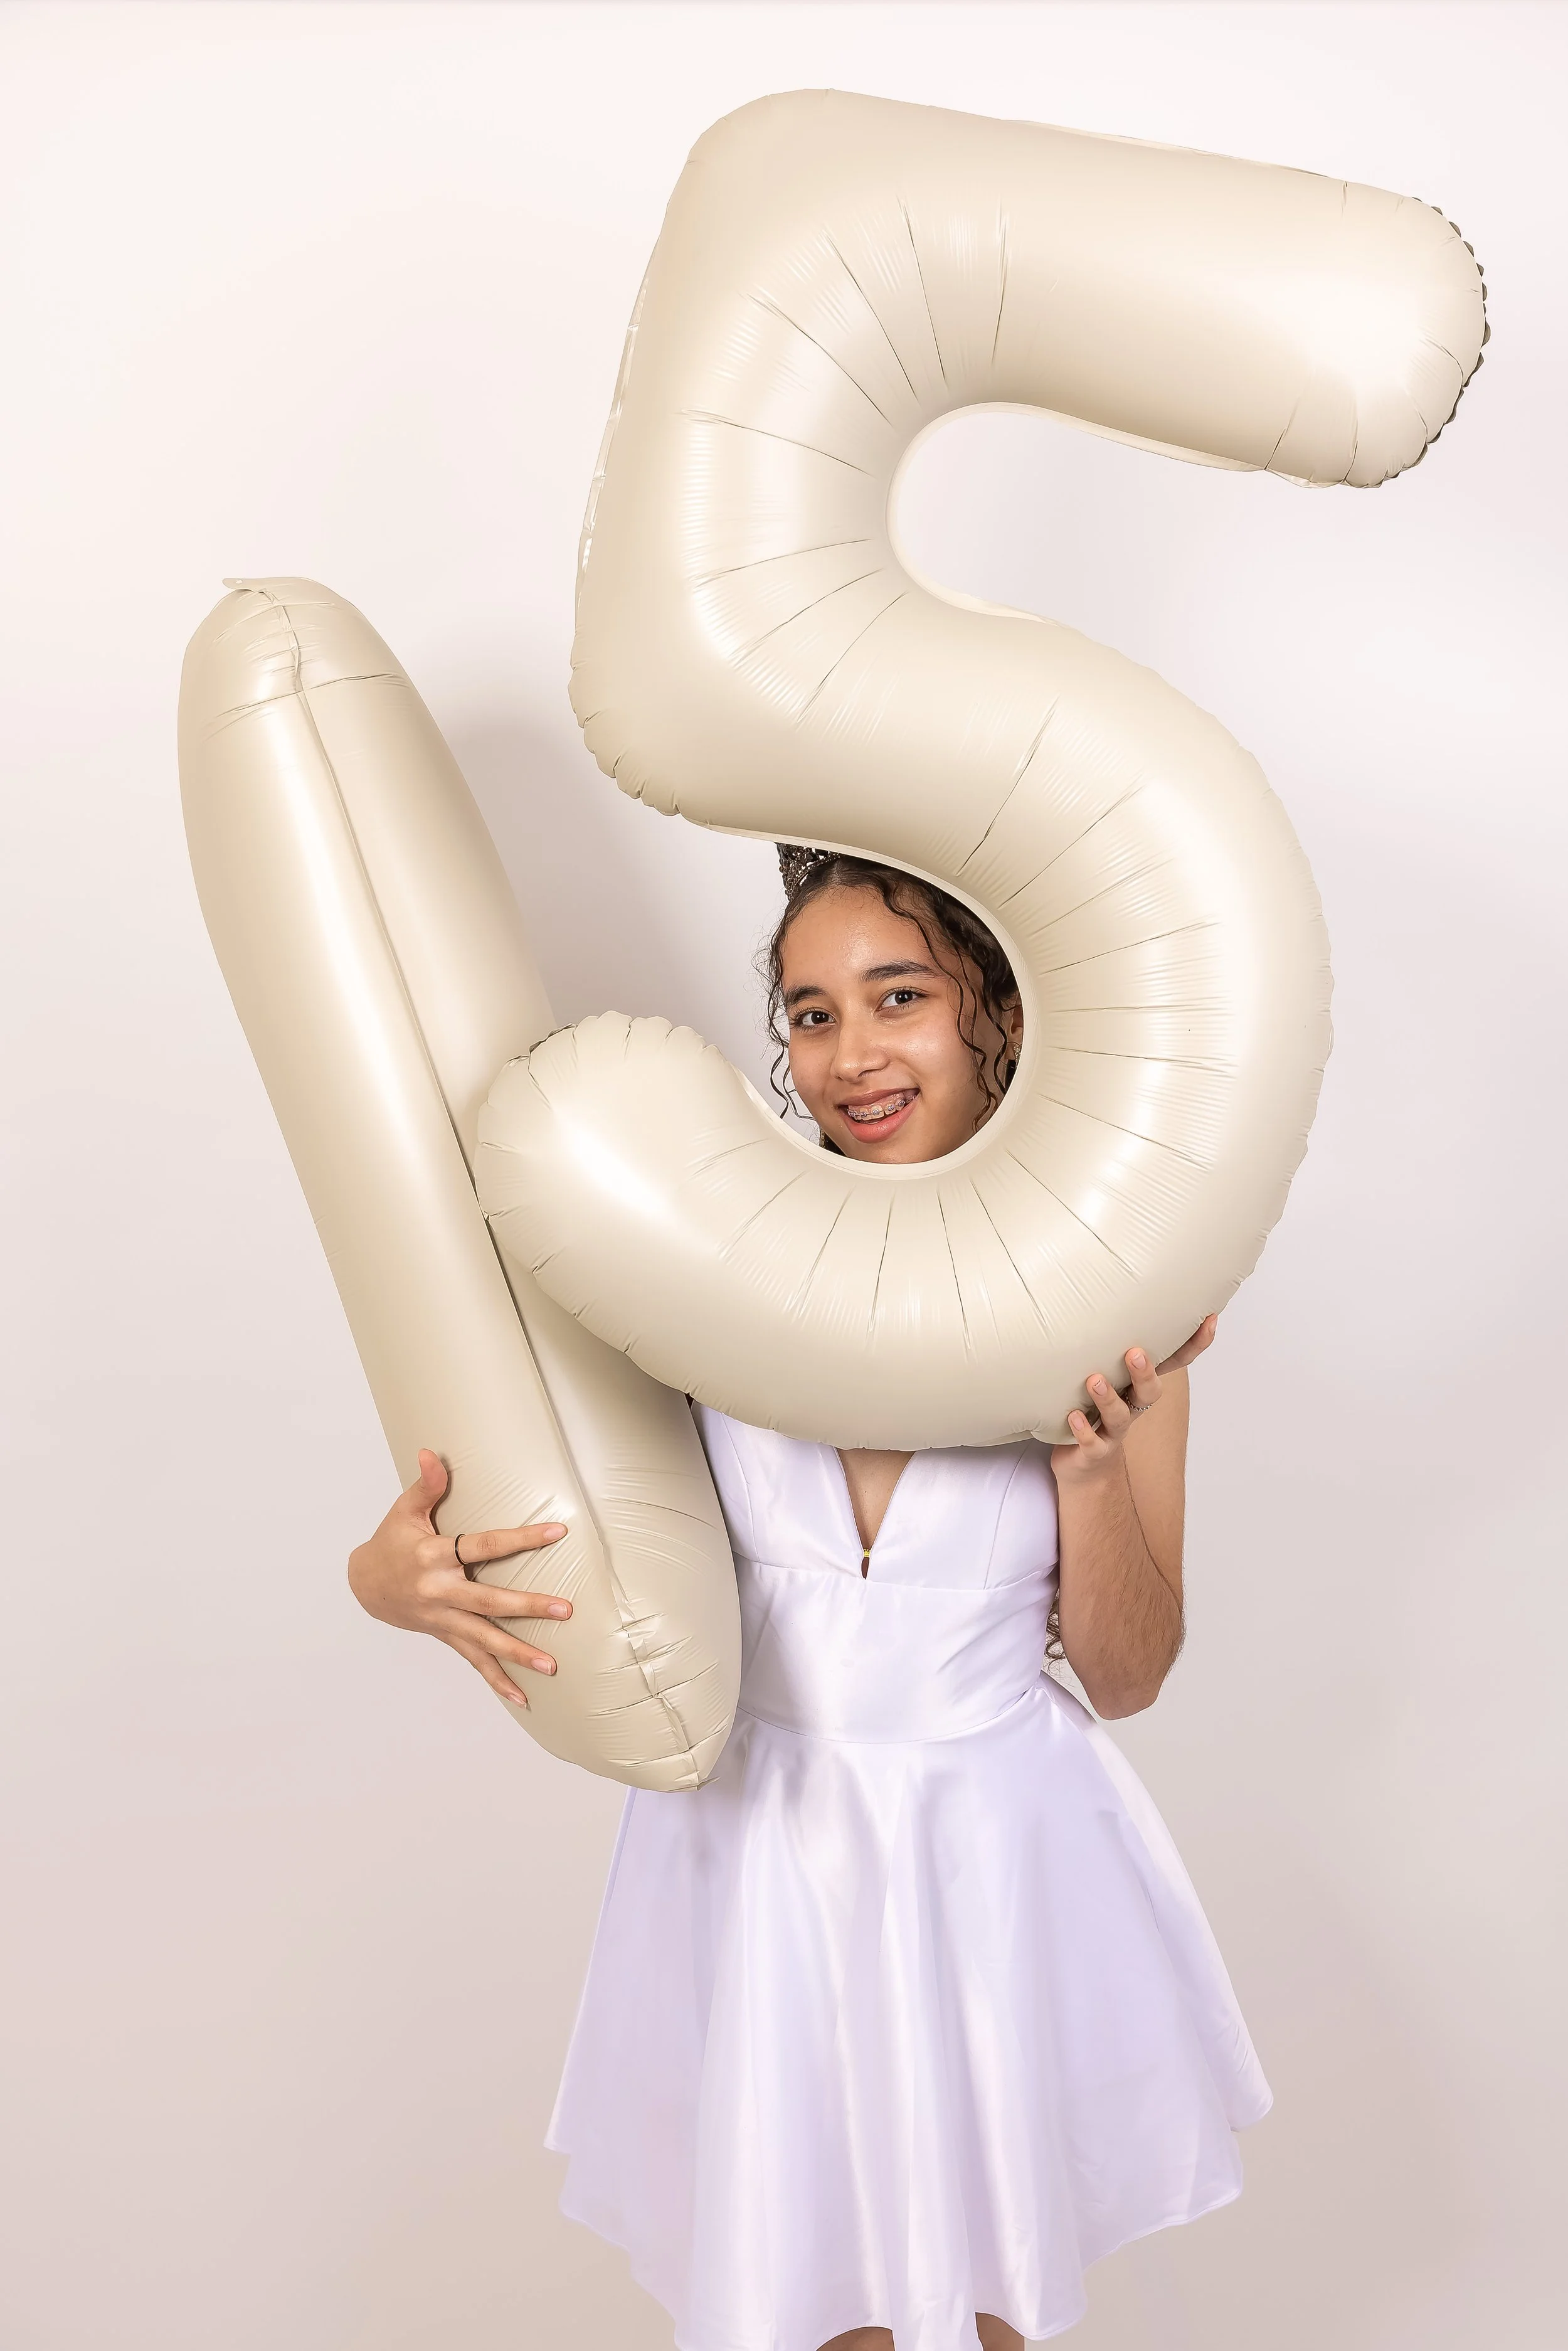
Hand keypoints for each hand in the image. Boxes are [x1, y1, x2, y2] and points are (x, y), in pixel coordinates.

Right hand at [347, 1448, 571, 1708]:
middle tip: (565, 1610)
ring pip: (485, 1640)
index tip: (556, 1533)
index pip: (483, 1545)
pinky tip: (523, 1698)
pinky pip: (474, 1661)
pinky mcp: (446, 1636)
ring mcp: (443, 1620)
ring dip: (519, 1655)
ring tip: (552, 1667)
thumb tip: (431, 1452)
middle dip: (528, 1607)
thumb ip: (425, 1485)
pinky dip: (497, 1681)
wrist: (365, 1586)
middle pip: (489, 1602)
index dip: (519, 1539)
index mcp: (433, 1556)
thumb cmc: (390, 1542)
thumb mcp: (403, 1511)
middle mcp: (440, 1592)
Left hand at [1050, 1314, 1217, 1481]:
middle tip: (1135, 1353)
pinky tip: (1073, 1416)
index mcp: (1137, 1384)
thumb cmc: (1091, 1407)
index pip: (1173, 1364)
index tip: (1209, 1318)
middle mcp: (1131, 1406)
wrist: (1081, 1465)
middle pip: (1150, 1393)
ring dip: (1109, 1398)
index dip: (1194, 1345)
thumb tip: (1096, 1285)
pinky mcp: (1093, 1451)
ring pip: (1119, 1417)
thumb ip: (1104, 1342)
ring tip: (1094, 1380)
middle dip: (1146, 1373)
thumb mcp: (1102, 1372)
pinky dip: (1084, 1431)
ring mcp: (1113, 1431)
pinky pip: (1092, 1444)